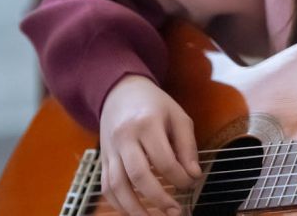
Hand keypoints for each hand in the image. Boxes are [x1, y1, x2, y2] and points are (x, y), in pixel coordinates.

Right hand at [100, 75, 202, 215]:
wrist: (121, 92)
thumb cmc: (155, 105)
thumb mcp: (178, 117)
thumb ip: (187, 145)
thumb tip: (194, 175)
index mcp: (147, 123)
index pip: (164, 159)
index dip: (179, 177)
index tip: (191, 184)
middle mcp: (125, 137)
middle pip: (138, 174)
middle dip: (157, 198)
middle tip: (175, 212)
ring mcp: (110, 149)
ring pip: (117, 185)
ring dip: (133, 208)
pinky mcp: (102, 158)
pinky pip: (106, 186)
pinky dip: (118, 203)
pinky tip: (133, 212)